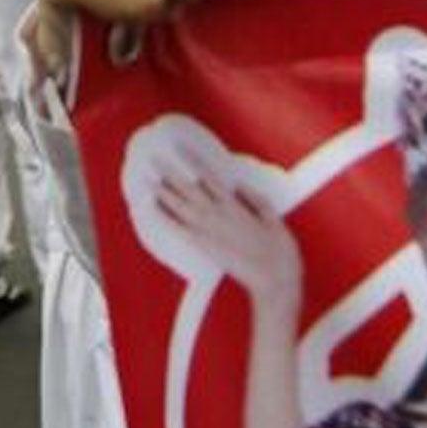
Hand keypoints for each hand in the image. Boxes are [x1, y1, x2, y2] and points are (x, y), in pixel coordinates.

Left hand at [155, 147, 300, 302]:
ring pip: (180, 207)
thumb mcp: (273, 217)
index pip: (209, 176)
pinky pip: (179, 230)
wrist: (272, 279)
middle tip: (154, 159)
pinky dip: (165, 218)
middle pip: (188, 189)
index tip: (179, 148)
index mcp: (234, 205)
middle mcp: (217, 215)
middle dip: (170, 173)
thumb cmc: (278, 249)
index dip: (193, 161)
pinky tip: (153, 210)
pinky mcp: (204, 248)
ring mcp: (208, 231)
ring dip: (163, 193)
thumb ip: (254, 198)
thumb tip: (238, 184)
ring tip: (148, 181)